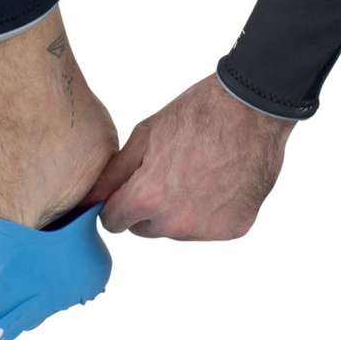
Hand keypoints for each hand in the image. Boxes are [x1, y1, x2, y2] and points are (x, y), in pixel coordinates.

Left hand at [81, 74, 294, 239]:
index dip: (119, 202)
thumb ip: (115, 174)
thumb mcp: (145, 135)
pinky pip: (209, 226)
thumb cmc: (196, 114)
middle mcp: (175, 223)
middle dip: (149, 207)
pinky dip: (212, 210)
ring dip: (180, 209)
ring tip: (198, 171)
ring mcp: (206, 229)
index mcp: (148, 198)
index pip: (114, 221)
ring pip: (177, 228)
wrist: (250, 110)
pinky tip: (221, 180)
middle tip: (168, 172)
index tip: (130, 188)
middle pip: (146, 227)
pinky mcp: (233, 229)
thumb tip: (90, 199)